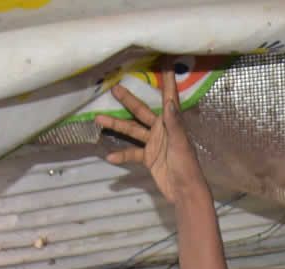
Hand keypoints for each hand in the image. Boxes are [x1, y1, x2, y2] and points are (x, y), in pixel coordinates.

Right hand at [94, 64, 207, 203]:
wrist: (184, 191)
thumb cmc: (187, 165)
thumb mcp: (180, 143)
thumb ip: (174, 123)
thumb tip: (169, 101)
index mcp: (172, 123)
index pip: (169, 97)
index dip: (167, 80)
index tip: (165, 61)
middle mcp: (161, 129)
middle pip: (142, 111)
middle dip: (128, 100)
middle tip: (113, 87)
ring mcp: (154, 143)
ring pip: (132, 130)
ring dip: (116, 125)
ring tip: (98, 118)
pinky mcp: (148, 158)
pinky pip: (132, 153)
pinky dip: (121, 155)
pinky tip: (109, 156)